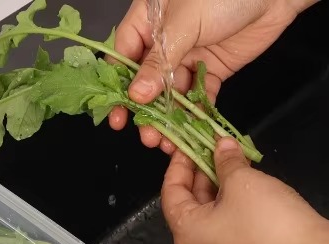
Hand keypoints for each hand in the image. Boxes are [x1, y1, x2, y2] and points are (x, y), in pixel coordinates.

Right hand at [108, 0, 314, 152]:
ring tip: (165, 140)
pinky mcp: (211, 69)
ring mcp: (188, 55)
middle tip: (145, 135)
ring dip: (167, 117)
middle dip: (144, 110)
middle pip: (145, 80)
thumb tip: (136, 95)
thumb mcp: (183, 24)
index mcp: (149, 18)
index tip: (117, 114)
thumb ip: (159, 62)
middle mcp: (165, 39)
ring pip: (170, 93)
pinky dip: (194, 114)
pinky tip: (188, 131)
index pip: (124, 55)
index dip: (118, 85)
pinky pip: (198, 95)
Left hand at [161, 137, 325, 243]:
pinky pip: (227, 236)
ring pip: (210, 222)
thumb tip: (221, 146)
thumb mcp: (243, 181)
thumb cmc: (268, 221)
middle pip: (190, 209)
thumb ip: (226, 161)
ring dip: (219, 193)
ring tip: (234, 167)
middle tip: (215, 152)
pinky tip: (247, 194)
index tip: (189, 145)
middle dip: (202, 177)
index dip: (179, 165)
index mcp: (186, 235)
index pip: (170, 194)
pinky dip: (231, 212)